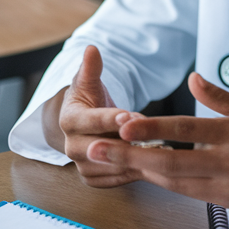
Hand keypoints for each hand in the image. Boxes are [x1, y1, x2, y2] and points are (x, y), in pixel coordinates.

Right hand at [54, 46, 143, 187]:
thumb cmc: (89, 100)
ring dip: (136, 159)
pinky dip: (136, 172)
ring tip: (159, 148)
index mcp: (68, 120)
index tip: (130, 116)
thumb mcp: (89, 81)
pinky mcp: (94, 178)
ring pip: (113, 166)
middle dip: (128, 142)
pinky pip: (118, 179)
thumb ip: (91, 68)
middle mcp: (71, 147)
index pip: (91, 120)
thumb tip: (92, 49)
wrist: (84, 124)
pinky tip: (154, 162)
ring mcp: (82, 165)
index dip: (111, 119)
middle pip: (102, 148)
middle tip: (153, 135)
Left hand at [88, 73, 228, 208]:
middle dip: (129, 156)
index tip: (125, 125)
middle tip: (98, 149)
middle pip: (171, 162)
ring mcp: (227, 186)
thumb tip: (192, 78)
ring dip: (140, 170)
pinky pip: (187, 192)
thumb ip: (219, 96)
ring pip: (174, 181)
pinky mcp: (226, 203)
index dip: (153, 129)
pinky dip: (163, 181)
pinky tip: (142, 172)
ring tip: (109, 159)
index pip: (186, 130)